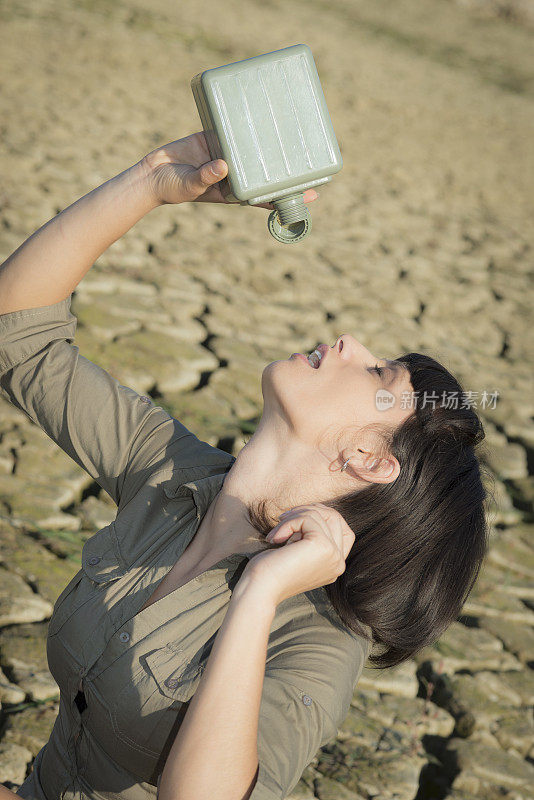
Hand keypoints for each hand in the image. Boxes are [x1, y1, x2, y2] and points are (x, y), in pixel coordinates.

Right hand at [140, 132, 318, 207]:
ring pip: (254, 149)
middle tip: (314, 161)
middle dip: (288, 168)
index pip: (267, 195)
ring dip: (271, 144)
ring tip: (294, 133)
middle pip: (266, 170)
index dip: (288, 195)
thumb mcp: (191, 186)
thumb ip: (206, 177)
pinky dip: (248, 124)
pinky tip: (263, 114)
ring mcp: (227, 155)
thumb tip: (224, 165)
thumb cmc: (173, 188)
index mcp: (234, 191)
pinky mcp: (216, 138)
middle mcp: (236, 173)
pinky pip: (235, 131)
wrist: (152, 174)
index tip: (312, 194)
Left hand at [241, 503, 354, 606]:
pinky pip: (307, 519)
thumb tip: (315, 509)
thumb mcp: (298, 550)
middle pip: (334, 518)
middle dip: (307, 511)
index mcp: (335, 565)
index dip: (324, 516)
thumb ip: (311, 536)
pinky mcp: (322, 545)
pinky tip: (274, 538)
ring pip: (318, 515)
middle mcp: (338, 562)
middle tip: (283, 518)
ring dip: (292, 517)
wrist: (260, 589)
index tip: (299, 515)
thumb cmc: (272, 570)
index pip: (344, 531)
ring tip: (275, 533)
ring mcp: (333, 555)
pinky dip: (287, 523)